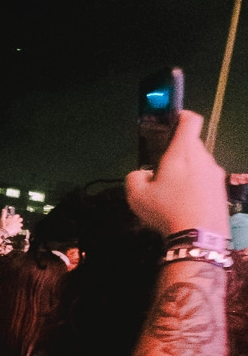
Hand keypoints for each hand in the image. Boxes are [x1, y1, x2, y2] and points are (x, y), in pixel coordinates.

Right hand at [0, 206, 23, 237]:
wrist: (5, 232)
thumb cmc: (4, 225)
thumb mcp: (2, 219)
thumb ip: (4, 214)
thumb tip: (4, 209)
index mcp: (14, 217)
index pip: (18, 215)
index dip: (16, 217)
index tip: (14, 218)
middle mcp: (17, 221)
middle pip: (21, 219)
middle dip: (19, 220)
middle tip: (16, 222)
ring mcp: (18, 225)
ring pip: (21, 224)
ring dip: (19, 225)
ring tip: (15, 227)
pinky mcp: (19, 229)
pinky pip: (20, 229)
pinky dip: (18, 230)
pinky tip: (15, 231)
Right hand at [127, 108, 229, 238]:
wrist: (199, 238)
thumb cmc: (167, 210)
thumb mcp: (137, 196)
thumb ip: (134, 177)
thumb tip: (141, 174)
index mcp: (183, 152)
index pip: (190, 120)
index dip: (181, 117)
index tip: (171, 124)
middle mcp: (203, 158)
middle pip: (192, 146)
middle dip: (177, 154)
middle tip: (162, 173)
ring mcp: (216, 175)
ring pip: (199, 165)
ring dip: (187, 173)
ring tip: (173, 194)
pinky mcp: (222, 191)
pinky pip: (206, 182)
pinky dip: (196, 188)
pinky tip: (186, 207)